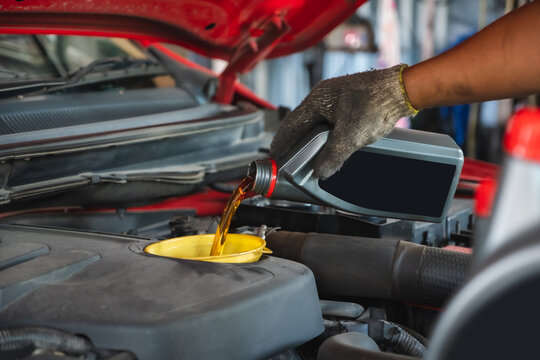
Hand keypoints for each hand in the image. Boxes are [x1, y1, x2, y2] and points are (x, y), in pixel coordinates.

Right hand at [270, 65, 416, 178]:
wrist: (403, 89)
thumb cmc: (376, 105)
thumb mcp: (350, 137)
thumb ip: (332, 156)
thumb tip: (319, 172)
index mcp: (317, 99)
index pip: (292, 124)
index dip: (282, 142)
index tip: (275, 154)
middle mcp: (324, 95)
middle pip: (302, 123)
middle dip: (295, 142)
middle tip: (288, 158)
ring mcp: (338, 97)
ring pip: (317, 122)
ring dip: (311, 138)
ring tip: (307, 155)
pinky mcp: (350, 101)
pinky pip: (330, 120)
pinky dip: (325, 134)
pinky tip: (329, 144)